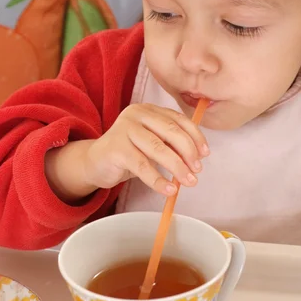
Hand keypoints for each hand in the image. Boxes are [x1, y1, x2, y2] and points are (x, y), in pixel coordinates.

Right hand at [83, 104, 208, 195]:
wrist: (95, 163)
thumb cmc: (128, 153)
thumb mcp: (151, 143)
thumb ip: (170, 144)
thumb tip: (197, 157)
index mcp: (149, 110)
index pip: (178, 119)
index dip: (195, 136)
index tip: (205, 154)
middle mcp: (137, 114)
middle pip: (171, 131)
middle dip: (188, 152)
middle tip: (197, 170)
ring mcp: (124, 129)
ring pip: (158, 148)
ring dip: (177, 167)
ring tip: (188, 182)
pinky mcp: (116, 148)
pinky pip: (142, 166)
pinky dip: (158, 179)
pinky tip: (169, 190)